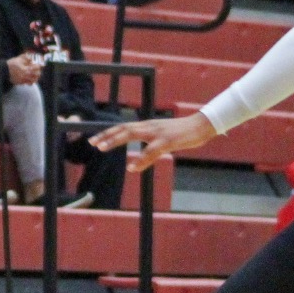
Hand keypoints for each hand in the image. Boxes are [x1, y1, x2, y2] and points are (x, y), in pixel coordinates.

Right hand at [7, 53, 42, 85]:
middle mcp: (26, 75)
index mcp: (26, 69)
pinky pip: (28, 83)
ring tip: (36, 75)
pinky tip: (30, 79)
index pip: (36, 67)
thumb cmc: (11, 64)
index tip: (40, 64)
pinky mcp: (21, 83)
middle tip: (38, 69)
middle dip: (39, 71)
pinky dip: (31, 81)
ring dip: (36, 77)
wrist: (4, 71)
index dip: (39, 65)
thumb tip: (33, 57)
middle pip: (37, 74)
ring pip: (34, 80)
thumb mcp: (19, 59)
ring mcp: (24, 80)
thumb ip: (26, 57)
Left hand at [90, 112, 216, 171]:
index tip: (94, 140)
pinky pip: (151, 151)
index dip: (108, 133)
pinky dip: (140, 159)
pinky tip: (132, 167)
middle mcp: (149, 126)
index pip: (124, 127)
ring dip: (115, 140)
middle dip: (106, 136)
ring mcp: (158, 133)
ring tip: (102, 147)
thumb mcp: (163, 138)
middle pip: (123, 129)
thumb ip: (150, 143)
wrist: (201, 125)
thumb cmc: (182, 132)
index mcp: (148, 126)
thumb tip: (140, 155)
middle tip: (92, 143)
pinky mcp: (168, 141)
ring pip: (132, 134)